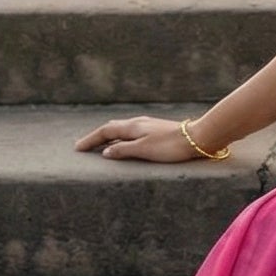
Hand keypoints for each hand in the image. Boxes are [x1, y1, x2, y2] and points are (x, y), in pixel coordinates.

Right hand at [75, 117, 210, 164]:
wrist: (198, 138)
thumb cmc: (171, 146)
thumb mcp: (144, 150)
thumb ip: (124, 150)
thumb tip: (105, 152)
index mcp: (132, 127)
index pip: (105, 132)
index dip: (90, 140)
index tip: (77, 148)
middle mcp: (138, 123)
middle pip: (112, 128)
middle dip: (97, 136)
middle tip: (84, 146)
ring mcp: (148, 125)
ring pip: (122, 129)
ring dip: (109, 136)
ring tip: (100, 145)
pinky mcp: (157, 130)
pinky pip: (131, 132)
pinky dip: (121, 137)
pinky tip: (125, 142)